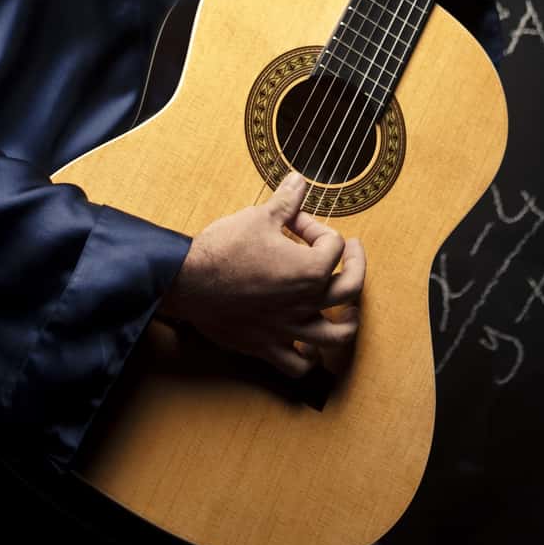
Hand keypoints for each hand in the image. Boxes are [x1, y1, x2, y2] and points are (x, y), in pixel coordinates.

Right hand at [158, 171, 364, 378]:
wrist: (186, 282)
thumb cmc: (222, 250)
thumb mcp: (257, 217)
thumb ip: (286, 201)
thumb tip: (300, 179)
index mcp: (309, 270)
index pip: (333, 245)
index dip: (316, 227)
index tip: (294, 222)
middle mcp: (306, 302)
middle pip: (351, 289)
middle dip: (357, 266)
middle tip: (352, 253)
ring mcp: (288, 328)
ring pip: (336, 336)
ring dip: (348, 322)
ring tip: (348, 311)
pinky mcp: (267, 346)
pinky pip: (298, 365)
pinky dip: (309, 359)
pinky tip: (309, 347)